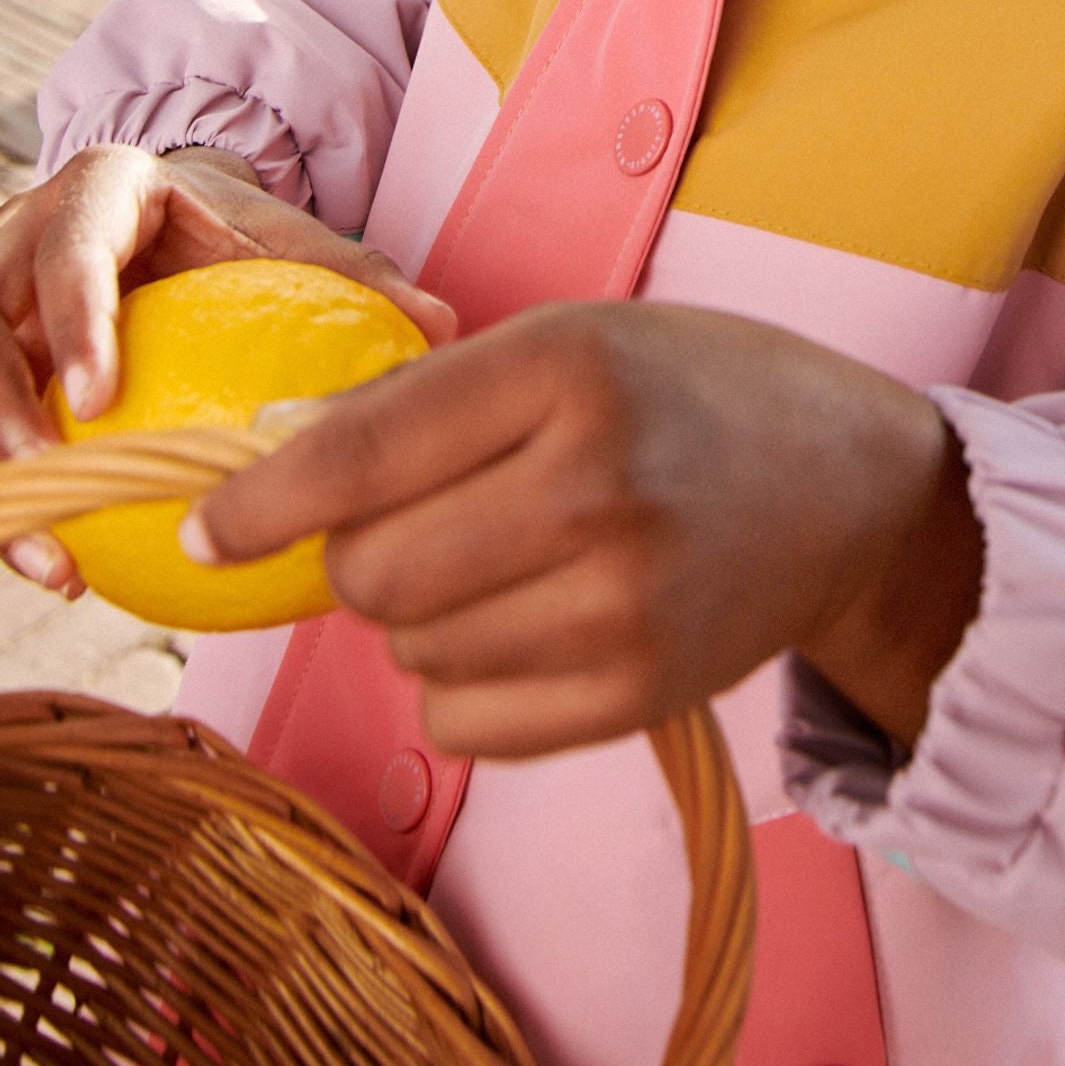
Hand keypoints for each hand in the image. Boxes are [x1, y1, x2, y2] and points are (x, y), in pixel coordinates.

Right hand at [0, 144, 454, 593]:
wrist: (166, 218)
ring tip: (55, 560)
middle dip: (2, 410)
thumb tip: (443, 328)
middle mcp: (18, 245)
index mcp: (93, 197)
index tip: (101, 394)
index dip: (74, 320)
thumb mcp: (283, 236)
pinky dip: (23, 505)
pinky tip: (68, 573)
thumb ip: (355, 275)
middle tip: (49, 480)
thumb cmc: (228, 231)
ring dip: (3, 478)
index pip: (67, 253)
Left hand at [185, 301, 984, 757]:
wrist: (856, 490)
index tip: (206, 530)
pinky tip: (530, 626)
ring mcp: (627, 603)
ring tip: (502, 566)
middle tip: (419, 524)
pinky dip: (466, 683)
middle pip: (371, 572)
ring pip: (411, 652)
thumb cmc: (697, 394)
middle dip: (359, 557)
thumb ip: (428, 401)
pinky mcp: (643, 695)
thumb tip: (270, 467)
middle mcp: (600, 485)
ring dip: (419, 620)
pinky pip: (466, 723)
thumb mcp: (574, 342)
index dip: (260, 503)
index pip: (361, 454)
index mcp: (573, 368)